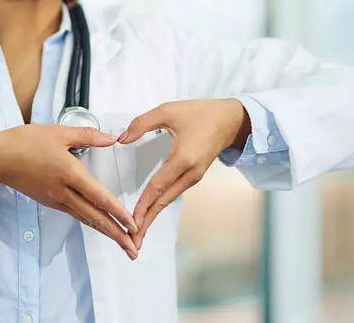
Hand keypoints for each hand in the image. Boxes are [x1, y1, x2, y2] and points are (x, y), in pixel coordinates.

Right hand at [0, 125, 138, 259]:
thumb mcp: (59, 132)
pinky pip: (75, 214)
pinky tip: (98, 224)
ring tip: (121, 243)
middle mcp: (64, 192)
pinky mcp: (49, 201)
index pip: (99, 197)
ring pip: (85, 218)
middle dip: (116, 234)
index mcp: (69, 173)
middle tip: (134, 249)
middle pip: (95, 217)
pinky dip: (90, 221)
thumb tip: (112, 138)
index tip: (134, 225)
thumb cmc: (25, 142)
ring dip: (105, 231)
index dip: (118, 212)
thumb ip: (88, 136)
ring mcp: (55, 199)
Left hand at [118, 99, 250, 249]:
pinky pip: (173, 194)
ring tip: (137, 234)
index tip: (131, 222)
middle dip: (147, 222)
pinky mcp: (193, 177)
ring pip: (168, 200)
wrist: (232, 120)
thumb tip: (121, 139)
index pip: (157, 187)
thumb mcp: (168, 110)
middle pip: (163, 202)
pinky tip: (149, 213)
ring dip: (152, 217)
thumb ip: (142, 123)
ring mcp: (193, 177)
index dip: (143, 205)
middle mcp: (190, 173)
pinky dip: (159, 206)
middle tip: (131, 242)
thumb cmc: (201, 113)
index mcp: (183, 159)